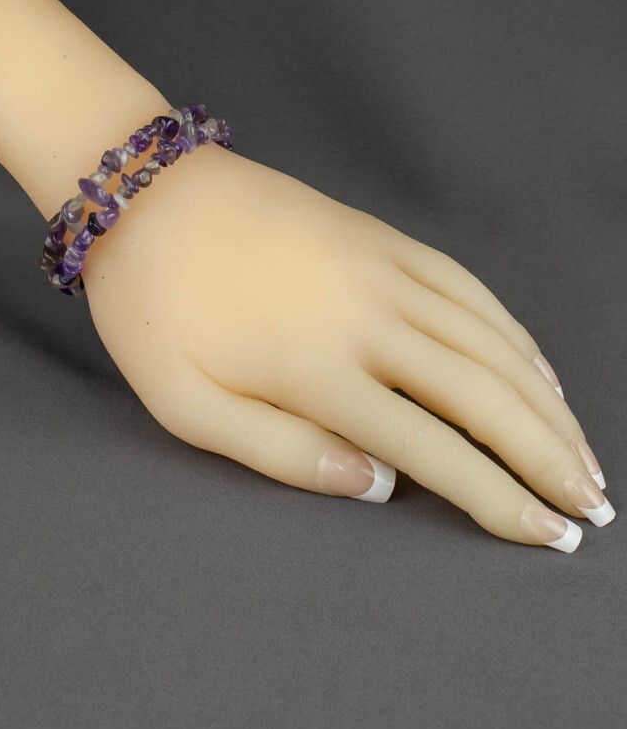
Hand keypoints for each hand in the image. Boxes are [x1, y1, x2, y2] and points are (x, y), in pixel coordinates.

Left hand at [78, 141, 612, 552]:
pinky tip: (534, 364)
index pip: (435, 449)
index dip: (500, 498)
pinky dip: (514, 331)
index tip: (549, 536)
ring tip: (582, 450)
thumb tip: (381, 487)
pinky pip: (469, 286)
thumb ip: (284, 454)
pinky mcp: (383, 237)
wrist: (147, 193)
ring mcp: (384, 268)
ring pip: (492, 341)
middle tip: (593, 506)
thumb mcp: (188, 404)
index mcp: (320, 370)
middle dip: (549, 456)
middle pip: (486, 396)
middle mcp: (370, 317)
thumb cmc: (155, 307)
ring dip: (547, 401)